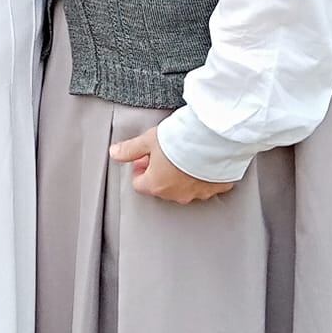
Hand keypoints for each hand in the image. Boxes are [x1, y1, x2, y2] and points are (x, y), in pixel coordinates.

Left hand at [110, 125, 233, 202]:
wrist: (213, 138)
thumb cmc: (180, 139)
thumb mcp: (148, 140)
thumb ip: (130, 149)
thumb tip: (114, 153)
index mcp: (156, 185)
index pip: (139, 184)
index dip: (139, 168)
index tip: (144, 157)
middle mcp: (176, 194)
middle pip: (161, 187)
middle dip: (159, 172)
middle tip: (164, 153)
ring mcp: (198, 194)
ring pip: (184, 188)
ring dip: (181, 175)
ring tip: (184, 155)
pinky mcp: (217, 188)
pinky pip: (206, 185)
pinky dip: (203, 176)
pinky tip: (203, 161)